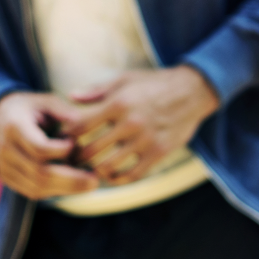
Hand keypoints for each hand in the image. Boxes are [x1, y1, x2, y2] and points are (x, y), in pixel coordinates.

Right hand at [0, 92, 98, 198]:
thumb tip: (81, 120)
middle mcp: (6, 150)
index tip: (75, 143)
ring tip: (88, 184)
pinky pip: (31, 191)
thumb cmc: (30, 107)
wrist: (0, 116)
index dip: (61, 150)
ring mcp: (4, 167)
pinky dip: (54, 191)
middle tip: (94, 180)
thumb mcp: (46, 100)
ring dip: (65, 189)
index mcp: (15, 127)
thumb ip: (63, 110)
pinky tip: (73, 186)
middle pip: (39, 173)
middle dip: (71, 179)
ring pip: (36, 187)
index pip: (39, 148)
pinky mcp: (7, 178)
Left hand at [64, 66, 220, 185]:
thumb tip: (71, 96)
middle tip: (72, 160)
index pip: (81, 125)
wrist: (193, 91)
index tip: (65, 140)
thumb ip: (97, 89)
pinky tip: (112, 176)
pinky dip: (118, 179)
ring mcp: (144, 140)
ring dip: (95, 170)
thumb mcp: (126, 79)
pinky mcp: (158, 152)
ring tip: (89, 169)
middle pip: (91, 149)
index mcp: (118, 103)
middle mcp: (130, 123)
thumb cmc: (156, 83)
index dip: (68, 135)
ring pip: (109, 166)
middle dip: (77, 157)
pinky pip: (132, 174)